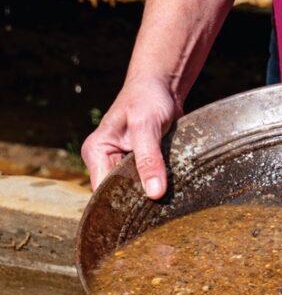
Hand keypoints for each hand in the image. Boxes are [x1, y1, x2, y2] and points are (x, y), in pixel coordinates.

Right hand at [81, 78, 182, 198]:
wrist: (163, 86)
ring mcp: (124, 165)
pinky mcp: (142, 166)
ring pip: (137, 192)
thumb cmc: (148, 98)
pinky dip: (161, 186)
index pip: (104, 192)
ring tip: (169, 199)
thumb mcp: (146, 127)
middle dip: (140, 201)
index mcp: (96, 153)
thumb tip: (154, 194)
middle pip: (121, 195)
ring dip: (153, 195)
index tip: (147, 208)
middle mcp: (106, 162)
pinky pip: (150, 183)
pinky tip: (173, 190)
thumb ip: (149, 160)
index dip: (123, 204)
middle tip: (163, 207)